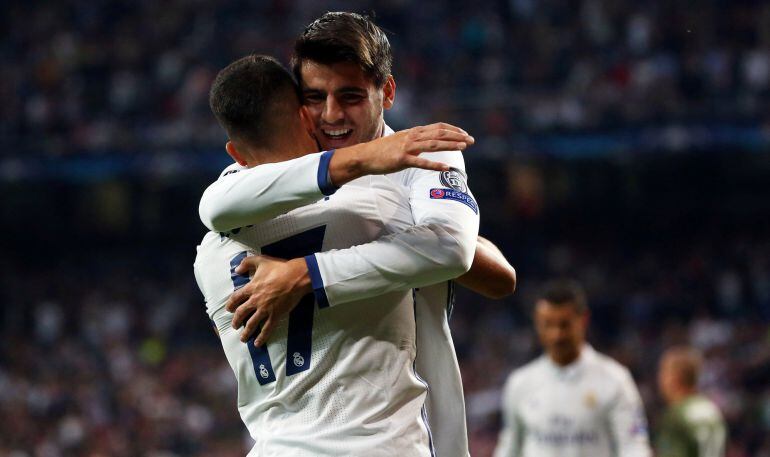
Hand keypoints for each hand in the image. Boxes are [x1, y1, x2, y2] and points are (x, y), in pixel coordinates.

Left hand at [226, 255, 311, 345]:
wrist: (296, 277)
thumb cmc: (280, 268)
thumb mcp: (261, 260)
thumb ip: (246, 263)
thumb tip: (236, 270)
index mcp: (251, 288)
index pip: (236, 298)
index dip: (230, 305)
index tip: (228, 309)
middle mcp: (255, 300)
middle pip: (241, 313)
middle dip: (236, 321)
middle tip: (235, 326)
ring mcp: (265, 309)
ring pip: (252, 324)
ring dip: (246, 332)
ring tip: (243, 339)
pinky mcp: (276, 315)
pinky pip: (267, 328)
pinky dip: (262, 337)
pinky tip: (258, 344)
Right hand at [329, 123, 474, 185]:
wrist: (365, 156)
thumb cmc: (384, 150)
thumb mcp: (401, 140)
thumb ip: (415, 140)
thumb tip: (428, 142)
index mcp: (414, 132)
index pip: (438, 127)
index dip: (453, 129)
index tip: (464, 134)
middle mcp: (412, 136)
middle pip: (439, 134)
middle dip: (457, 136)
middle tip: (471, 140)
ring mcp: (407, 147)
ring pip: (433, 144)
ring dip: (450, 145)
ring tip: (463, 148)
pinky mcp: (402, 159)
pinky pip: (421, 162)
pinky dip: (435, 165)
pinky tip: (446, 168)